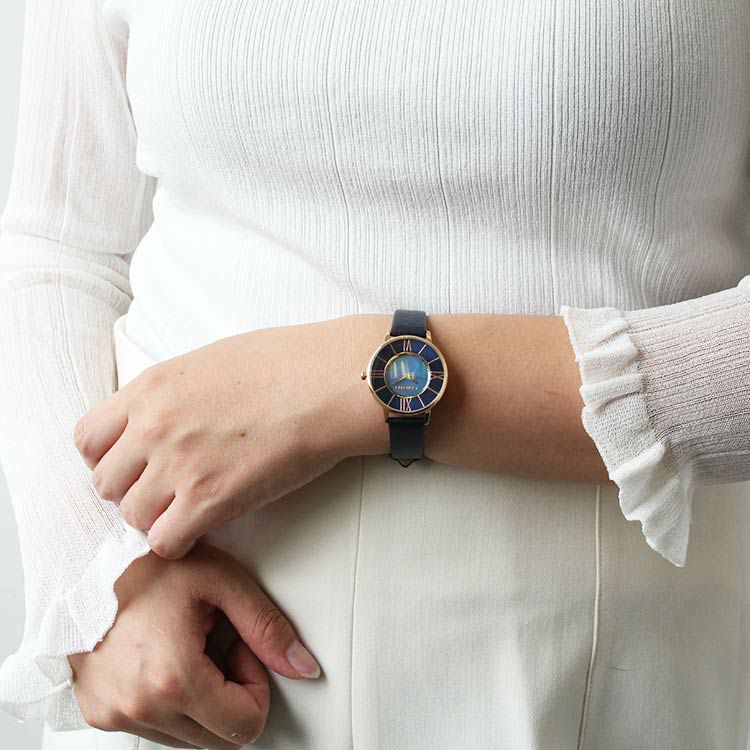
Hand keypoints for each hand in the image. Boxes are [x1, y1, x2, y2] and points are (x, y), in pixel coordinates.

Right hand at [69, 543, 320, 748]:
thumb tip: (303, 665)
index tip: (240, 647)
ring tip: (187, 643)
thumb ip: (267, 627)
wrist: (81, 556)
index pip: (246, 726)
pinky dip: (168, 701)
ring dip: (200, 699)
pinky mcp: (96, 712)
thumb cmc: (147, 562)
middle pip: (218, 739)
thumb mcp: (221, 581)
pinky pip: (152, 726)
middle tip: (217, 642)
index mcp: (173, 680)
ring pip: (187, 737)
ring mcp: (112, 714)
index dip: (255, 684)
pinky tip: (163, 654)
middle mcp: (138, 708)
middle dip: (231, 694)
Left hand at [74, 314, 388, 558]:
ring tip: (188, 509)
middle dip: (130, 492)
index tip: (130, 466)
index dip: (106, 459)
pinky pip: (165, 542)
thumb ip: (172, 393)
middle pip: (104, 484)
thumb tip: (162, 418)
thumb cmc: (284, 363)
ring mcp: (178, 464)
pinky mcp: (210, 499)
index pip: (87, 439)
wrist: (328, 382)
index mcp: (151, 387)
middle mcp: (153, 427)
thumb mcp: (209, 361)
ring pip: (132, 517)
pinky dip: (179, 541)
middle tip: (163, 491)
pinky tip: (203, 525)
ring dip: (156, 518)